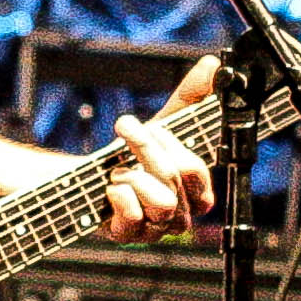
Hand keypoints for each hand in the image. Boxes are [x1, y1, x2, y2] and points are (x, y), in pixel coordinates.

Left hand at [102, 57, 219, 240]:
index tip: (154, 126)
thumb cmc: (132, 156)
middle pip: (179, 177)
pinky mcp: (128, 236)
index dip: (174, 145)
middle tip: (127, 132)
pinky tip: (110, 189)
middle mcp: (181, 214)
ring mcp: (156, 229)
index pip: (200, 170)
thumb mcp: (163, 123)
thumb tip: (212, 64)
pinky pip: (133, 217)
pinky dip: (118, 195)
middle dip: (147, 147)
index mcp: (195, 191)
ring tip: (119, 170)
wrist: (88, 181)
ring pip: (163, 202)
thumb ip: (191, 96)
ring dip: (133, 175)